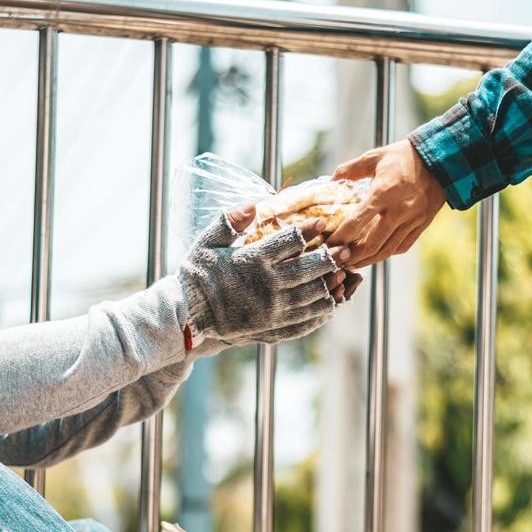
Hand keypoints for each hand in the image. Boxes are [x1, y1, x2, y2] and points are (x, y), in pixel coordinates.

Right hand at [179, 207, 338, 347]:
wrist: (186, 316)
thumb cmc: (196, 275)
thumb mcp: (206, 243)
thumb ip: (228, 222)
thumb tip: (253, 204)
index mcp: (253, 260)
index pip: (290, 241)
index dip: (308, 230)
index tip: (320, 223)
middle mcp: (267, 285)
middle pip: (309, 268)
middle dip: (330, 257)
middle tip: (344, 248)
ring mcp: (272, 309)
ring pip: (313, 295)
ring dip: (330, 283)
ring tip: (342, 273)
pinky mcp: (272, 327)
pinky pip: (305, 320)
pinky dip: (321, 311)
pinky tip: (330, 302)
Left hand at [329, 138, 446, 268]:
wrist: (441, 160)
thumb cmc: (405, 157)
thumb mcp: (376, 156)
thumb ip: (352, 168)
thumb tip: (332, 178)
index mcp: (383, 192)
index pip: (357, 222)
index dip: (340, 237)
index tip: (328, 245)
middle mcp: (399, 210)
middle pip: (372, 244)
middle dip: (352, 256)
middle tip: (339, 259)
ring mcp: (412, 220)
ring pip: (387, 250)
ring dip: (368, 260)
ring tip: (353, 262)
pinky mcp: (422, 225)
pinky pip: (402, 246)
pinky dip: (387, 253)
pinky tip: (376, 254)